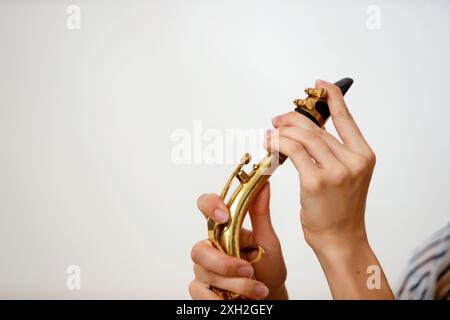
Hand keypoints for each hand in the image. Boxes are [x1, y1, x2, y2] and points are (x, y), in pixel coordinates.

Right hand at [189, 183, 287, 299]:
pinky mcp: (201, 288)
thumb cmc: (267, 267)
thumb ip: (261, 214)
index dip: (210, 206)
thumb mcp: (268, 241)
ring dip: (234, 283)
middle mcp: (211, 246)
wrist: (270, 296)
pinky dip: (218, 298)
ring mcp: (204, 268)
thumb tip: (263, 184)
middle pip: (200, 249)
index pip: (206, 206)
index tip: (224, 215)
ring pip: (204, 272)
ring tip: (257, 289)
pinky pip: (198, 291)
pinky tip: (234, 300)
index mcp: (225, 229)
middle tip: (249, 270)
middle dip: (225, 263)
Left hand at [265, 80, 393, 298]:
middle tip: (277, 121)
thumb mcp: (344, 176)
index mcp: (364, 155)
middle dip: (292, 119)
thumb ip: (330, 152)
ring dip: (281, 132)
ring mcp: (336, 171)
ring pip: (302, 136)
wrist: (340, 239)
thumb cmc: (339, 210)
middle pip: (316, 127)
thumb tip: (304, 129)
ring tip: (269, 135)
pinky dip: (277, 144)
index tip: (319, 85)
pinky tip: (269, 145)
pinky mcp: (316, 181)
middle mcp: (353, 160)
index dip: (332, 97)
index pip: (346, 118)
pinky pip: (292, 151)